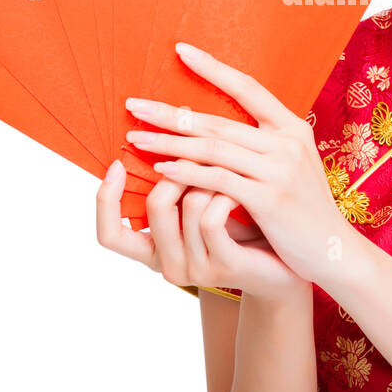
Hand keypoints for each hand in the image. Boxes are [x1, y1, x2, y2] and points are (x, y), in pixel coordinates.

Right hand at [95, 159, 308, 301]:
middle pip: (154, 206)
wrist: (285, 262)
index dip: (106, 199)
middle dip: (176, 168)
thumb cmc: (242, 225)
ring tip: (228, 165)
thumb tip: (164, 122)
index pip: (109, 235)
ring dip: (210, 176)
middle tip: (196, 146)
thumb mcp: (202, 204)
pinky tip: (239, 185)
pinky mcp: (224, 266)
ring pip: (188, 205)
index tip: (117, 161)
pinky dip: (224, 194)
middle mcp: (168, 264)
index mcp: (153, 250)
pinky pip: (212, 219)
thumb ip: (179, 182)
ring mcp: (196, 269)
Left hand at [122, 41, 360, 288]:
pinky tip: (162, 167)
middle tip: (134, 105)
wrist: (334, 251)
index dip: (213, 68)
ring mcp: (280, 169)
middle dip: (171, 112)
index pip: (248, 88)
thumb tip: (215, 129)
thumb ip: (261, 146)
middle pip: (219, 119)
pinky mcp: (269, 198)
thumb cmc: (303, 210)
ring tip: (136, 137)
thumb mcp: (290, 167)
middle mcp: (288, 142)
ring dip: (169, 141)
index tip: (180, 51)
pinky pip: (218, 178)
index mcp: (293, 127)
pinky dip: (187, 171)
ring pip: (213, 147)